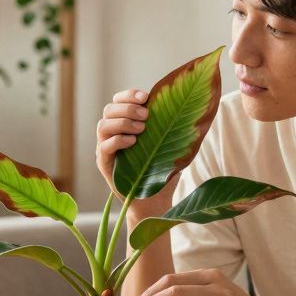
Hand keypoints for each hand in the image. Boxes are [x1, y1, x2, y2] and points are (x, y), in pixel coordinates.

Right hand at [96, 88, 178, 207]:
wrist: (156, 200)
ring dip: (122, 122)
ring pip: (103, 125)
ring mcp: (106, 148)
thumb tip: (192, 109)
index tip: (145, 96)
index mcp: (126, 124)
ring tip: (141, 129)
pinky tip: (133, 143)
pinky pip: (103, 147)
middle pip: (109, 109)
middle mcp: (112, 133)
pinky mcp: (104, 164)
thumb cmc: (163, 170)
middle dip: (127, 107)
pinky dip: (117, 141)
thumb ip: (173, 127)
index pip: (119, 100)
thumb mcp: (170, 145)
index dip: (129, 95)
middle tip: (147, 115)